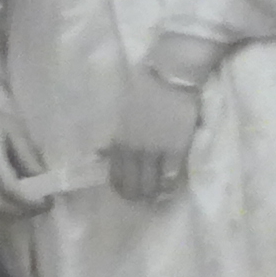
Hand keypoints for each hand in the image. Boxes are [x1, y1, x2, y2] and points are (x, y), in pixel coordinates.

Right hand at [0, 109, 49, 216]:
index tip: (48, 202)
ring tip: (30, 208)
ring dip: (11, 214)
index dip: (29, 200)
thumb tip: (44, 181)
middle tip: (42, 208)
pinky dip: (0, 210)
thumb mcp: (16, 132)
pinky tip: (15, 205)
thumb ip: (28, 157)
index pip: (9, 189)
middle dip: (21, 211)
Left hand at [106, 67, 200, 205]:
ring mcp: (154, 151)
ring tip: (157, 198)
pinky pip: (170, 176)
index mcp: (120, 140)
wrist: (170, 77)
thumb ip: (116, 137)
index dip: (121, 187)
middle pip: (132, 184)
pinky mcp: (175, 149)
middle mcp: (134, 150)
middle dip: (136, 195)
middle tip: (143, 199)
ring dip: (152, 194)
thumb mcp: (124, 115)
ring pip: (150, 183)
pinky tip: (171, 189)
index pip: (116, 174)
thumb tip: (100, 154)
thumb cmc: (146, 90)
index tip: (127, 192)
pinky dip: (169, 186)